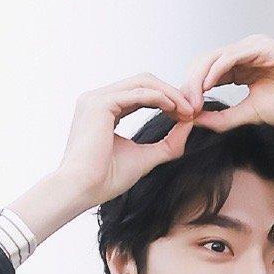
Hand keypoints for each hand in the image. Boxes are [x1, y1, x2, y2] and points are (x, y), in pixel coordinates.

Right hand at [55, 74, 198, 207]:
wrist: (80, 191)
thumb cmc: (104, 180)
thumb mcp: (144, 158)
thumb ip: (166, 144)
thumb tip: (189, 126)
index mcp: (104, 111)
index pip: (140, 95)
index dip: (166, 101)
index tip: (186, 115)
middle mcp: (98, 99)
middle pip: (143, 83)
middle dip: (171, 93)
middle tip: (192, 109)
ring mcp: (97, 98)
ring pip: (142, 83)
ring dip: (169, 94)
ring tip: (187, 110)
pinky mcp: (100, 103)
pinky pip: (137, 93)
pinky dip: (159, 98)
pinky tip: (175, 109)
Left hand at [181, 35, 273, 131]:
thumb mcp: (250, 114)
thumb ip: (224, 117)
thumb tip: (197, 121)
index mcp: (240, 68)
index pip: (207, 76)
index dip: (192, 93)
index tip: (183, 115)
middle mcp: (244, 54)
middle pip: (205, 64)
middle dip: (190, 86)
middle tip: (182, 108)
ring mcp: (252, 48)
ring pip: (214, 58)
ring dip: (198, 80)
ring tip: (190, 101)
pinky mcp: (261, 47)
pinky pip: (231, 57)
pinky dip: (216, 71)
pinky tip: (205, 87)